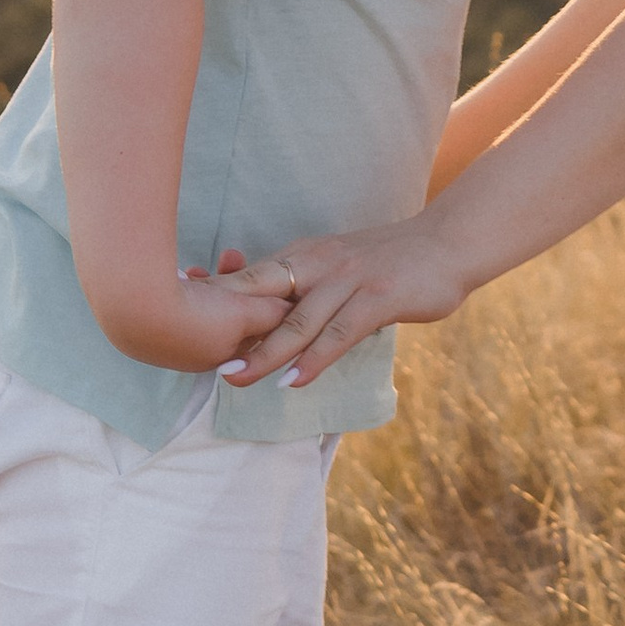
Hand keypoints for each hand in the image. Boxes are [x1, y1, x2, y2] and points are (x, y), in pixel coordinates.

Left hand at [217, 214, 472, 389]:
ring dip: (266, 352)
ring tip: (236, 378)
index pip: (251, 278)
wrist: (447, 243)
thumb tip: (266, 316)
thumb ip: (305, 287)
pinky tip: (295, 381)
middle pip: (264, 297)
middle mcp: (321, 263)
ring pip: (299, 320)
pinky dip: (316, 358)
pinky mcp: (379, 298)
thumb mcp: (339, 266)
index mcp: (306, 255)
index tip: (177, 317)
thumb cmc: (389, 260)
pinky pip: (341, 332)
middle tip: (198, 357)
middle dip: (230, 327)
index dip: (215, 298)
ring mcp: (350, 279)